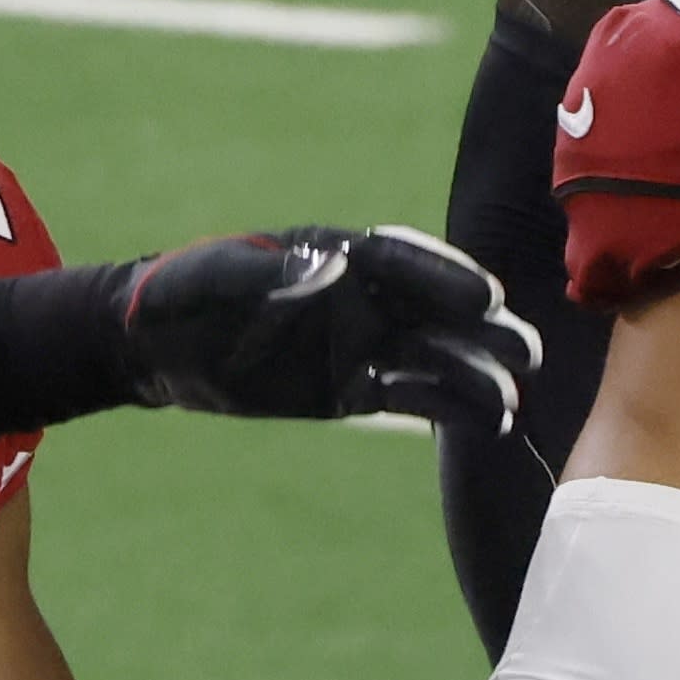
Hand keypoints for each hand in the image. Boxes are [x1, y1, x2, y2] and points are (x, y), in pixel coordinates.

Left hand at [115, 225, 539, 438]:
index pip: (405, 262)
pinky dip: (451, 408)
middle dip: (484, 328)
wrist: (155, 347)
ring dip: (477, 377)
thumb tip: (326, 262)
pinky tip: (491, 425)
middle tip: (524, 351)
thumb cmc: (183, 296)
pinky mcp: (353, 388)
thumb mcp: (217, 279)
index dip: (447, 278)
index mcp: (339, 253)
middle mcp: (362, 296)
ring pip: (437, 357)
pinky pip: (413, 397)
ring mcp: (363, 343)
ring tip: (513, 403)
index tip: (484, 298)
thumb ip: (270, 272)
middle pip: (439, 309)